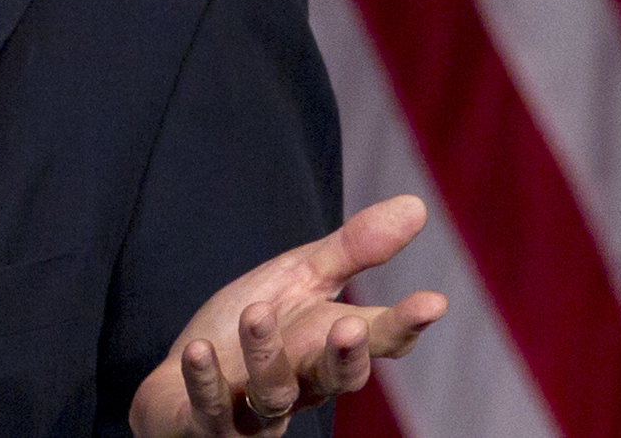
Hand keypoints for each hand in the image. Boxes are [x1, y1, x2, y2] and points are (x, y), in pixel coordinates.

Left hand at [128, 194, 447, 437]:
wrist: (187, 371)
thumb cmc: (254, 324)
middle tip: (351, 325)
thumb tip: (416, 204)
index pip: (379, 339)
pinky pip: (211, 408)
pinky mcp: (210, 422)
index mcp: (330, 344)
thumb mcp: (300, 277)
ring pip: (273, 393)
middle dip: (347, 356)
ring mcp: (258, 410)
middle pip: (337, 379)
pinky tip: (199, 351)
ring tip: (256, 312)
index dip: (405, 324)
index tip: (433, 301)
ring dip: (266, 354)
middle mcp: (304, 383)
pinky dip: (205, 381)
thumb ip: (353, 250)